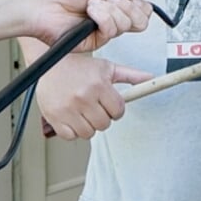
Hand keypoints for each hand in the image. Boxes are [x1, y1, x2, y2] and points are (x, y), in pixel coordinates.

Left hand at [22, 0, 154, 49]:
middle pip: (140, 22)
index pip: (141, 10)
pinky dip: (103, 19)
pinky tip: (90, 13)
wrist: (42, 3)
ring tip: (91, 4)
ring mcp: (102, 32)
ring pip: (126, 26)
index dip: (140, 5)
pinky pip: (111, 32)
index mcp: (113, 5)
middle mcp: (110, 20)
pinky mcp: (94, 42)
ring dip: (109, 10)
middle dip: (128, 7)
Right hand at [34, 52, 151, 139]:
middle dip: (102, 117)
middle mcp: (83, 97)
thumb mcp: (107, 68)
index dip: (116, 109)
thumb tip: (151, 78)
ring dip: (88, 126)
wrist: (50, 64)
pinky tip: (72, 118)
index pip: (118, 111)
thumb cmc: (79, 67)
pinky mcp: (54, 117)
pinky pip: (70, 136)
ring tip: (83, 112)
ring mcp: (68, 109)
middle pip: (104, 124)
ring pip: (89, 133)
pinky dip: (72, 131)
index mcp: (99, 85)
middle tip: (95, 107)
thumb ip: (131, 75)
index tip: (109, 105)